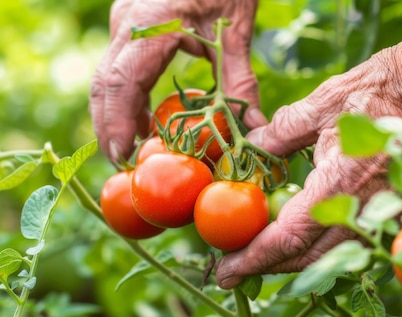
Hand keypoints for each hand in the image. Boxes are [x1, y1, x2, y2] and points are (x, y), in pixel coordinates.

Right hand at [90, 0, 263, 161]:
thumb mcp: (236, 28)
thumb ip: (241, 80)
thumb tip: (254, 129)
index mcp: (151, 24)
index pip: (121, 82)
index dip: (117, 123)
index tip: (123, 156)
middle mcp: (128, 24)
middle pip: (104, 84)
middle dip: (110, 126)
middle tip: (125, 164)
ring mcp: (125, 23)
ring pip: (107, 78)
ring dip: (117, 115)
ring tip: (135, 150)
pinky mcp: (131, 27)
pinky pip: (120, 69)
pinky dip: (127, 99)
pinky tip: (145, 120)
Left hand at [216, 47, 401, 288]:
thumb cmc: (388, 88)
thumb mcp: (324, 101)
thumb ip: (281, 132)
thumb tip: (250, 147)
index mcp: (340, 184)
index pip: (289, 239)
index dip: (254, 259)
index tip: (225, 271)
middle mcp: (364, 209)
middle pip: (309, 259)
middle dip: (268, 268)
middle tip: (234, 269)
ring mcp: (385, 212)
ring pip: (333, 255)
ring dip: (296, 262)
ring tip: (264, 257)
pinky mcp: (397, 208)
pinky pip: (355, 240)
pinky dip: (325, 247)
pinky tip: (307, 236)